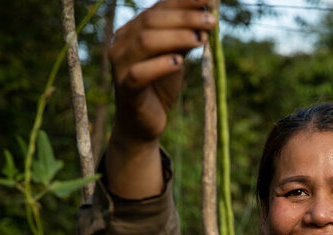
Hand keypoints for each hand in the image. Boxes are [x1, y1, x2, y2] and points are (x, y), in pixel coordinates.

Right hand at [109, 0, 215, 143]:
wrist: (142, 123)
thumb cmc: (158, 85)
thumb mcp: (175, 56)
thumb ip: (186, 37)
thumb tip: (209, 13)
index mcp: (132, 30)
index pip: (158, 8)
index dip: (184, 2)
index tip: (211, 0)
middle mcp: (121, 42)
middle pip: (152, 20)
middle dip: (185, 18)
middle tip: (212, 21)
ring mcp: (120, 65)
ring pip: (146, 42)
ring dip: (177, 37)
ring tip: (202, 39)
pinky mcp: (125, 89)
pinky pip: (140, 73)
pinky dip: (160, 66)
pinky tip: (179, 63)